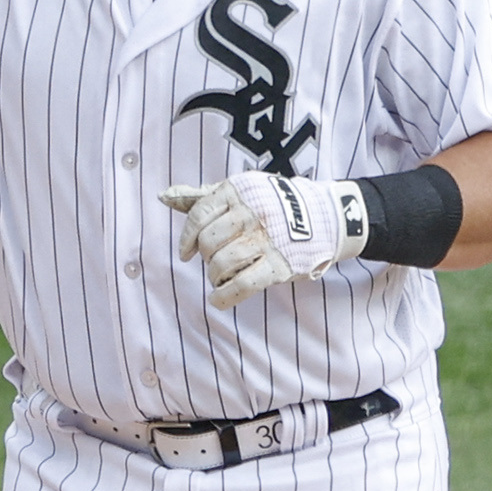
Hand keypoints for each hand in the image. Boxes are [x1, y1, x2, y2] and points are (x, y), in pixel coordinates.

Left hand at [161, 173, 367, 304]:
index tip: (187, 253)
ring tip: (221, 278)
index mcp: (238, 191)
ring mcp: (266, 239)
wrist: (327, 216)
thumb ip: (203, 196)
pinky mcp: (279, 265)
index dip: (188, 238)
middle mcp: (251, 213)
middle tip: (216, 262)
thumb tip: (164, 196)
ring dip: (215, 277)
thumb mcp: (242, 191)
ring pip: (222, 264)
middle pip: (209, 242)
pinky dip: (224, 297)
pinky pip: (241, 285)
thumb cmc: (276, 204)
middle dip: (207, 258)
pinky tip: (219, 299)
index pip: (200, 214)